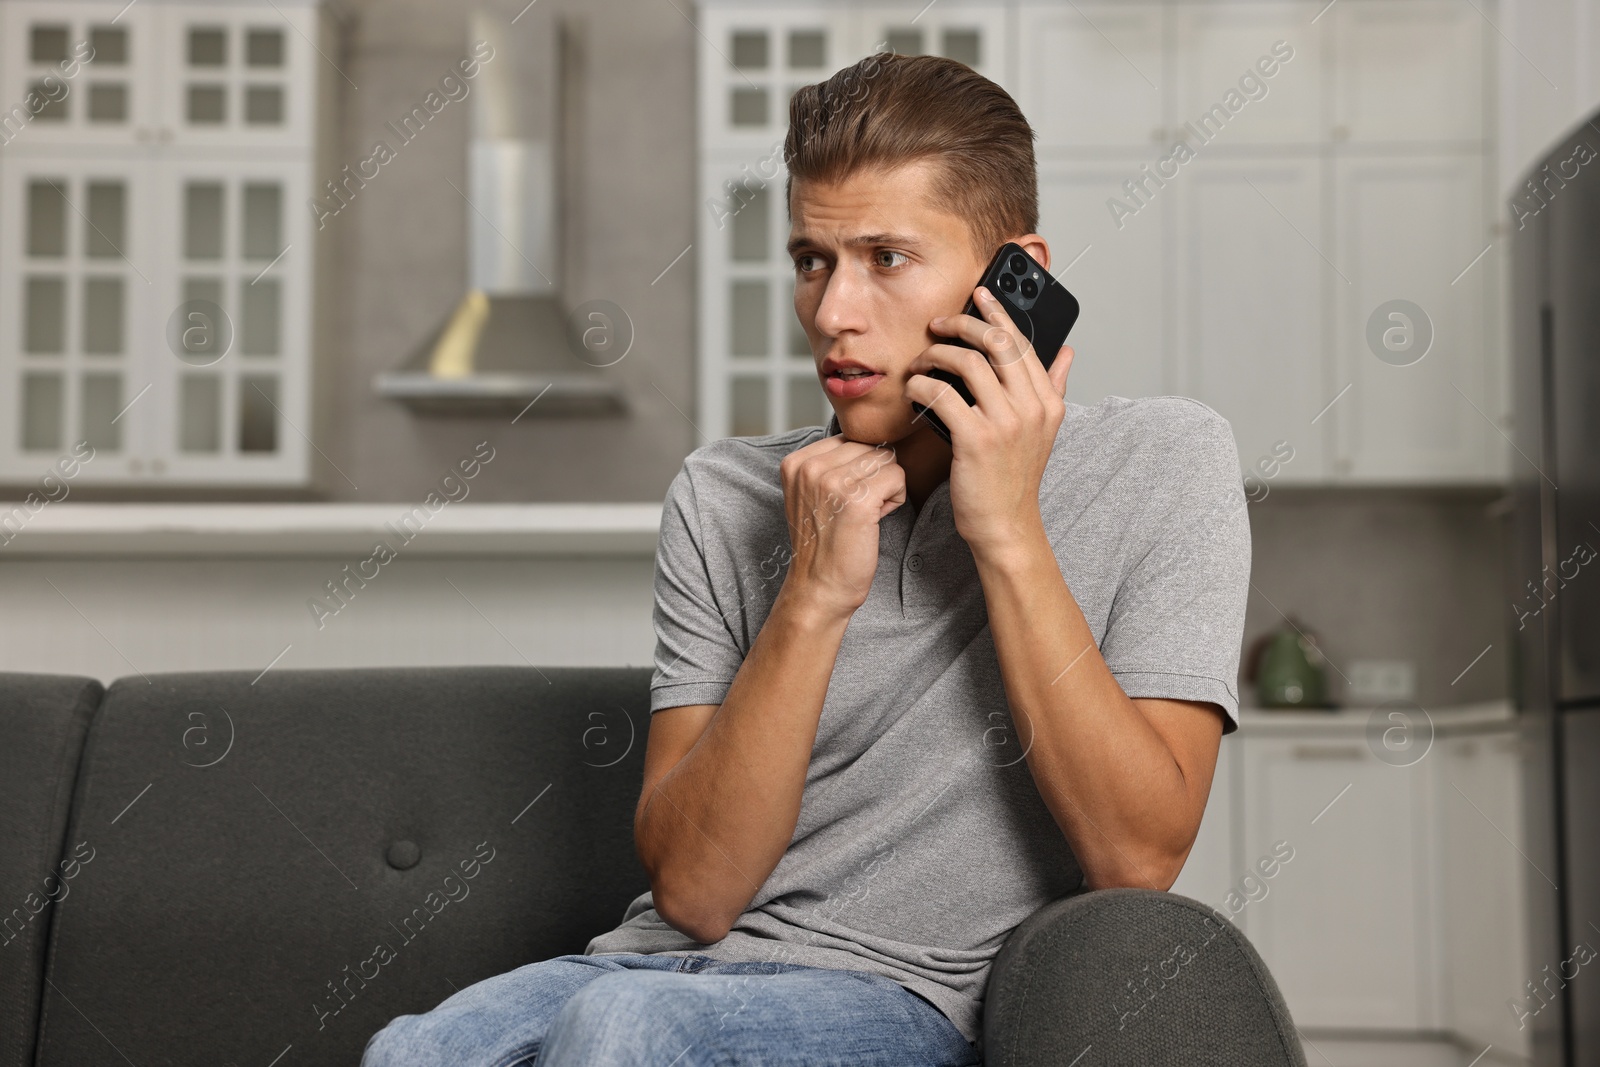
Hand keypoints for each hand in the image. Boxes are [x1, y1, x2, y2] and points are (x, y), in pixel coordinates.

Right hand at [776, 433, 905, 622]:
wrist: (819, 588)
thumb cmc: (824, 544)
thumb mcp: (812, 495)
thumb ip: (830, 464)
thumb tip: (873, 440)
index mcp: (796, 462)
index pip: (848, 439)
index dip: (857, 468)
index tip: (844, 499)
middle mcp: (810, 467)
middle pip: (869, 446)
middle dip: (873, 476)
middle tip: (858, 509)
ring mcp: (832, 481)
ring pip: (886, 459)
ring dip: (885, 487)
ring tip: (866, 514)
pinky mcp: (857, 499)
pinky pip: (897, 476)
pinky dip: (895, 498)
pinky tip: (876, 519)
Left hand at [906, 286, 1073, 557]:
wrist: (1005, 525)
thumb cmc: (1014, 478)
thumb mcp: (1044, 430)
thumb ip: (1054, 387)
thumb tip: (1067, 352)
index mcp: (1048, 401)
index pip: (1023, 341)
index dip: (998, 312)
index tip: (979, 294)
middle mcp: (1031, 407)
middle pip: (997, 342)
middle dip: (963, 324)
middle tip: (939, 325)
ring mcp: (1005, 423)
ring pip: (968, 363)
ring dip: (937, 354)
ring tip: (922, 361)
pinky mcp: (975, 440)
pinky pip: (942, 394)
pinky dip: (922, 385)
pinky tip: (914, 388)